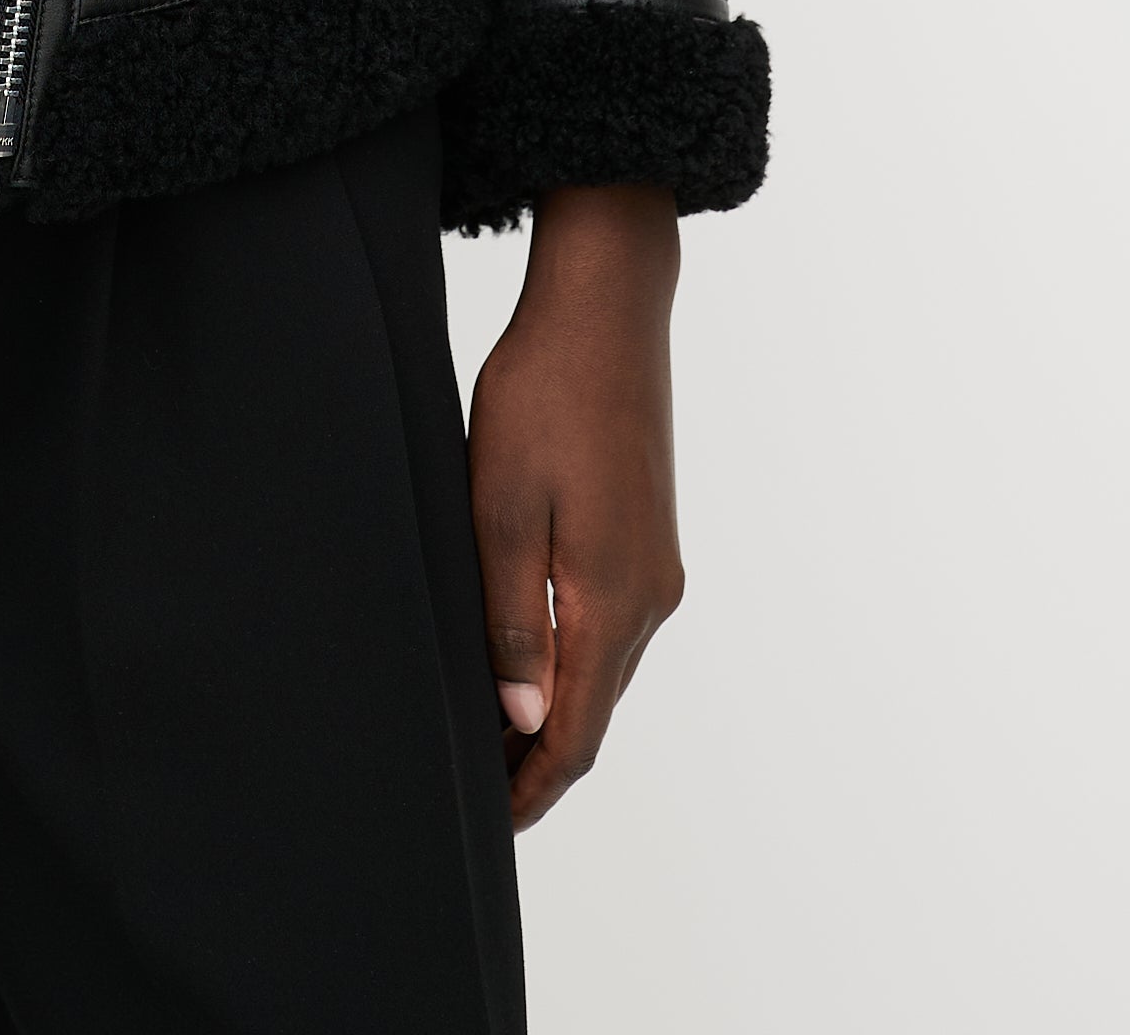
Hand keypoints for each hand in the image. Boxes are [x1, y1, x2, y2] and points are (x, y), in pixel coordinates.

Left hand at [465, 182, 682, 830]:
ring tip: (487, 735)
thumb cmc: (542, 393)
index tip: (489, 824)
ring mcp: (657, 566)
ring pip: (604, 671)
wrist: (605, 306)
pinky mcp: (647, 536)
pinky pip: (610, 627)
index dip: (532, 787)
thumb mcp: (502, 507)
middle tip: (473, 791)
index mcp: (613, 598)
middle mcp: (651, 596)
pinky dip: (571, 662)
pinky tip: (525, 657)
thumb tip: (525, 723)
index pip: (576, 733)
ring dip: (554, 711)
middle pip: (596, 711)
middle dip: (538, 760)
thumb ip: (511, 620)